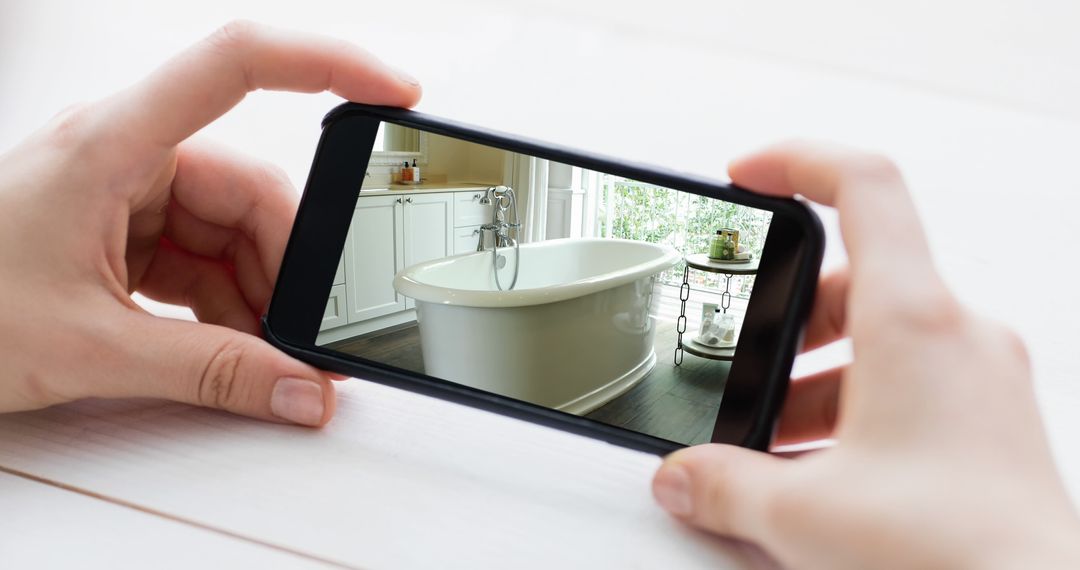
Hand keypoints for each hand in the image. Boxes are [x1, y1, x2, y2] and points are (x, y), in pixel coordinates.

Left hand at [0, 21, 419, 424]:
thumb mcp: (88, 347)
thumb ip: (209, 372)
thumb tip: (300, 388)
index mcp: (111, 143)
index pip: (235, 63)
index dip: (326, 62)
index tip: (393, 91)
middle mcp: (126, 154)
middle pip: (252, 187)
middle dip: (288, 266)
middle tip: (307, 333)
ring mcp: (128, 193)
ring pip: (235, 230)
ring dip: (259, 295)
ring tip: (262, 355)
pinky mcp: (127, 232)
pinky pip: (207, 258)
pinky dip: (229, 305)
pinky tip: (232, 346)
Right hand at [652, 142, 1079, 567]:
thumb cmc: (954, 554)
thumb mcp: (802, 514)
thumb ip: (722, 484)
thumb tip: (683, 476)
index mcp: (915, 322)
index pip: (865, 186)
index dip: (796, 161)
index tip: (745, 177)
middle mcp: (959, 336)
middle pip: (856, 278)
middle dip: (786, 320)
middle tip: (741, 365)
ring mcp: (982, 380)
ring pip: (881, 340)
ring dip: (817, 379)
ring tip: (772, 446)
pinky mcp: (989, 424)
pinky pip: (911, 385)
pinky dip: (856, 409)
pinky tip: (820, 475)